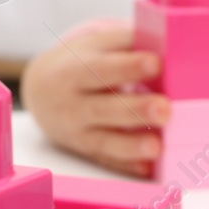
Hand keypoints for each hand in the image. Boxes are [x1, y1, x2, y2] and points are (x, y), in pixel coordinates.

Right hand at [21, 25, 168, 177]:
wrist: (41, 91)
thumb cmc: (81, 62)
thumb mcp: (96, 45)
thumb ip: (127, 42)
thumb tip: (167, 40)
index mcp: (76, 70)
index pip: (103, 69)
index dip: (129, 66)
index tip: (156, 63)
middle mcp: (74, 103)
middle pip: (104, 108)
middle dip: (135, 110)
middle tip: (165, 109)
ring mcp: (78, 131)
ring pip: (104, 141)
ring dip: (131, 146)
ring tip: (156, 147)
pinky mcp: (87, 151)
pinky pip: (107, 161)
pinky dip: (126, 166)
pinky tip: (147, 169)